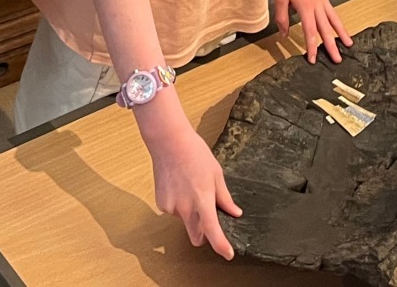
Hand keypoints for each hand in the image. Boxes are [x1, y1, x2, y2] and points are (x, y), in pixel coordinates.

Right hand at [139, 102, 239, 259]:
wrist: (169, 142)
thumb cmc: (195, 153)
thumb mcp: (217, 174)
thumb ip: (224, 197)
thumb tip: (235, 212)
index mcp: (203, 200)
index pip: (212, 231)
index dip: (221, 246)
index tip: (228, 254)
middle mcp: (186, 208)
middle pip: (196, 236)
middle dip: (204, 235)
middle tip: (209, 219)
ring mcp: (171, 207)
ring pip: (185, 222)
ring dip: (190, 214)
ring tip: (191, 188)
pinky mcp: (161, 204)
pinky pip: (174, 212)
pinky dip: (179, 205)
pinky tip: (180, 186)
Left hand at [272, 0, 350, 62]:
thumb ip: (282, 17)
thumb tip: (284, 34)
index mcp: (306, 6)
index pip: (310, 32)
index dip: (312, 47)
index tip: (314, 60)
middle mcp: (317, 4)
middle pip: (326, 29)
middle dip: (332, 45)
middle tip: (338, 60)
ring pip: (334, 19)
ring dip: (341, 33)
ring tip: (349, 44)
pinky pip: (331, 10)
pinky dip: (336, 20)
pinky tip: (337, 26)